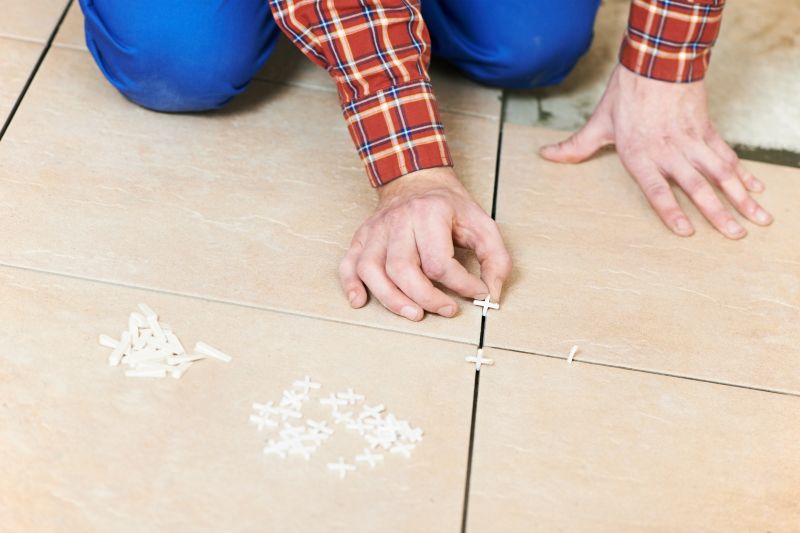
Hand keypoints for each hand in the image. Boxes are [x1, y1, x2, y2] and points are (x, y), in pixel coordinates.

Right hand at [339, 167, 511, 320]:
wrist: (417, 181)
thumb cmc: (449, 207)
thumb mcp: (483, 224)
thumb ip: (495, 259)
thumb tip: (491, 295)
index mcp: (430, 214)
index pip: (440, 262)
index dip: (462, 285)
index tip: (477, 293)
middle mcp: (399, 221)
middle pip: (403, 269)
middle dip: (426, 298)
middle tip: (446, 310)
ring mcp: (376, 230)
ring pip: (372, 270)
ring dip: (391, 299)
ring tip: (414, 313)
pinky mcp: (362, 237)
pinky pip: (348, 264)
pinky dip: (351, 285)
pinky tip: (361, 301)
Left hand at [540, 64, 771, 238]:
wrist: (657, 60)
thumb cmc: (626, 93)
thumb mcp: (598, 123)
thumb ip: (575, 147)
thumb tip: (546, 156)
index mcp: (640, 154)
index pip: (658, 188)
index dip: (671, 210)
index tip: (686, 231)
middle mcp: (668, 151)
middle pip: (697, 186)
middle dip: (718, 212)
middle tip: (735, 235)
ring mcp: (691, 141)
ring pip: (720, 173)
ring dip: (740, 197)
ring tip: (756, 219)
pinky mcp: (706, 130)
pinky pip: (727, 156)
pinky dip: (743, 174)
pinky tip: (754, 191)